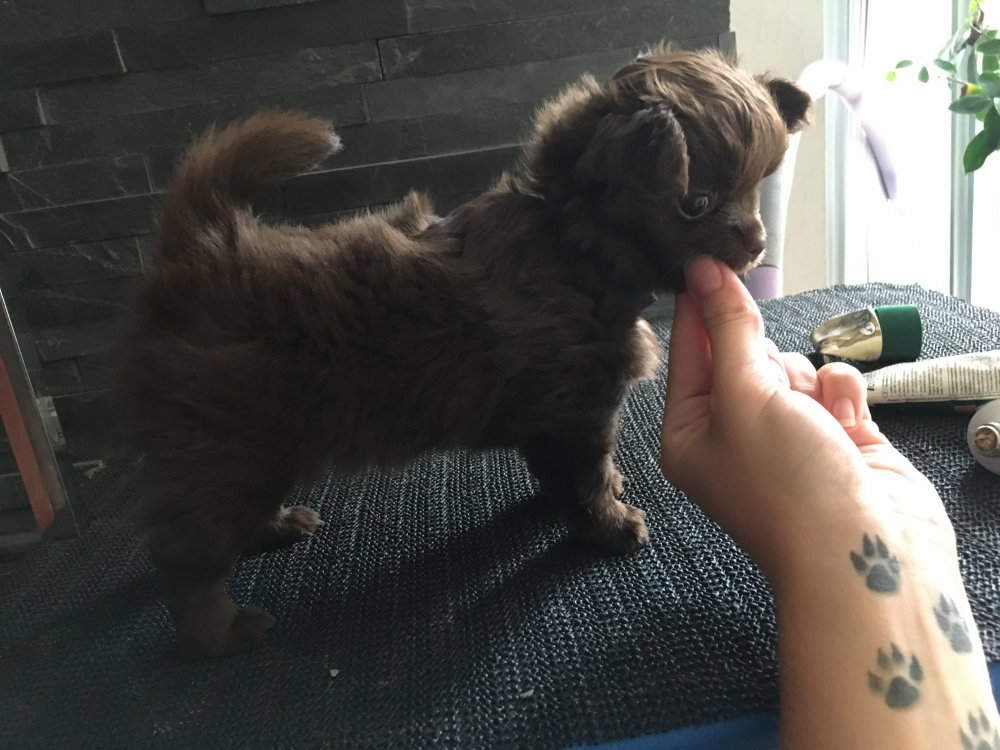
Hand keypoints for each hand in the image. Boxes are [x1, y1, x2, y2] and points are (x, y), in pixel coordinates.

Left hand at [659, 257, 954, 586]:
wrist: (867, 553)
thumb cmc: (788, 487)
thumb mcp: (744, 396)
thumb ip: (727, 329)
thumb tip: (704, 272)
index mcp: (689, 433)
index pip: (687, 354)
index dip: (699, 307)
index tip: (703, 259)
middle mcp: (733, 435)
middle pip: (743, 357)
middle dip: (764, 360)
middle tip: (772, 383)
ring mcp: (786, 437)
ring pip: (793, 367)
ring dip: (806, 381)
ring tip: (813, 420)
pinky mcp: (834, 437)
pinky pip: (832, 385)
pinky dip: (841, 397)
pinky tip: (845, 426)